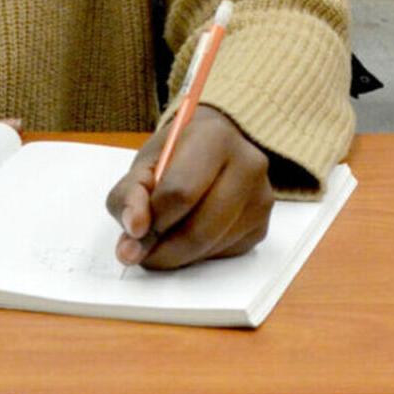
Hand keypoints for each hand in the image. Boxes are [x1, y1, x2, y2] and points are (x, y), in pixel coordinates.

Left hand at [103, 106, 274, 269]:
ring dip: (177, 255)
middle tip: (142, 250)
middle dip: (162, 249)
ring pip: (210, 247)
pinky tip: (189, 234)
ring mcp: (261, 198)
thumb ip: (130, 195)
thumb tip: (134, 233)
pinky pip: (222, 254)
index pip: (180, 193)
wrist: (215, 147)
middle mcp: (248, 165)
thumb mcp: (144, 164)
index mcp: (215, 138)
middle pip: (198, 229)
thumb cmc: (177, 155)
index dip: (151, 220)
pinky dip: (197, 254)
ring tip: (163, 239)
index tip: (134, 230)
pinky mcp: (263, 226)